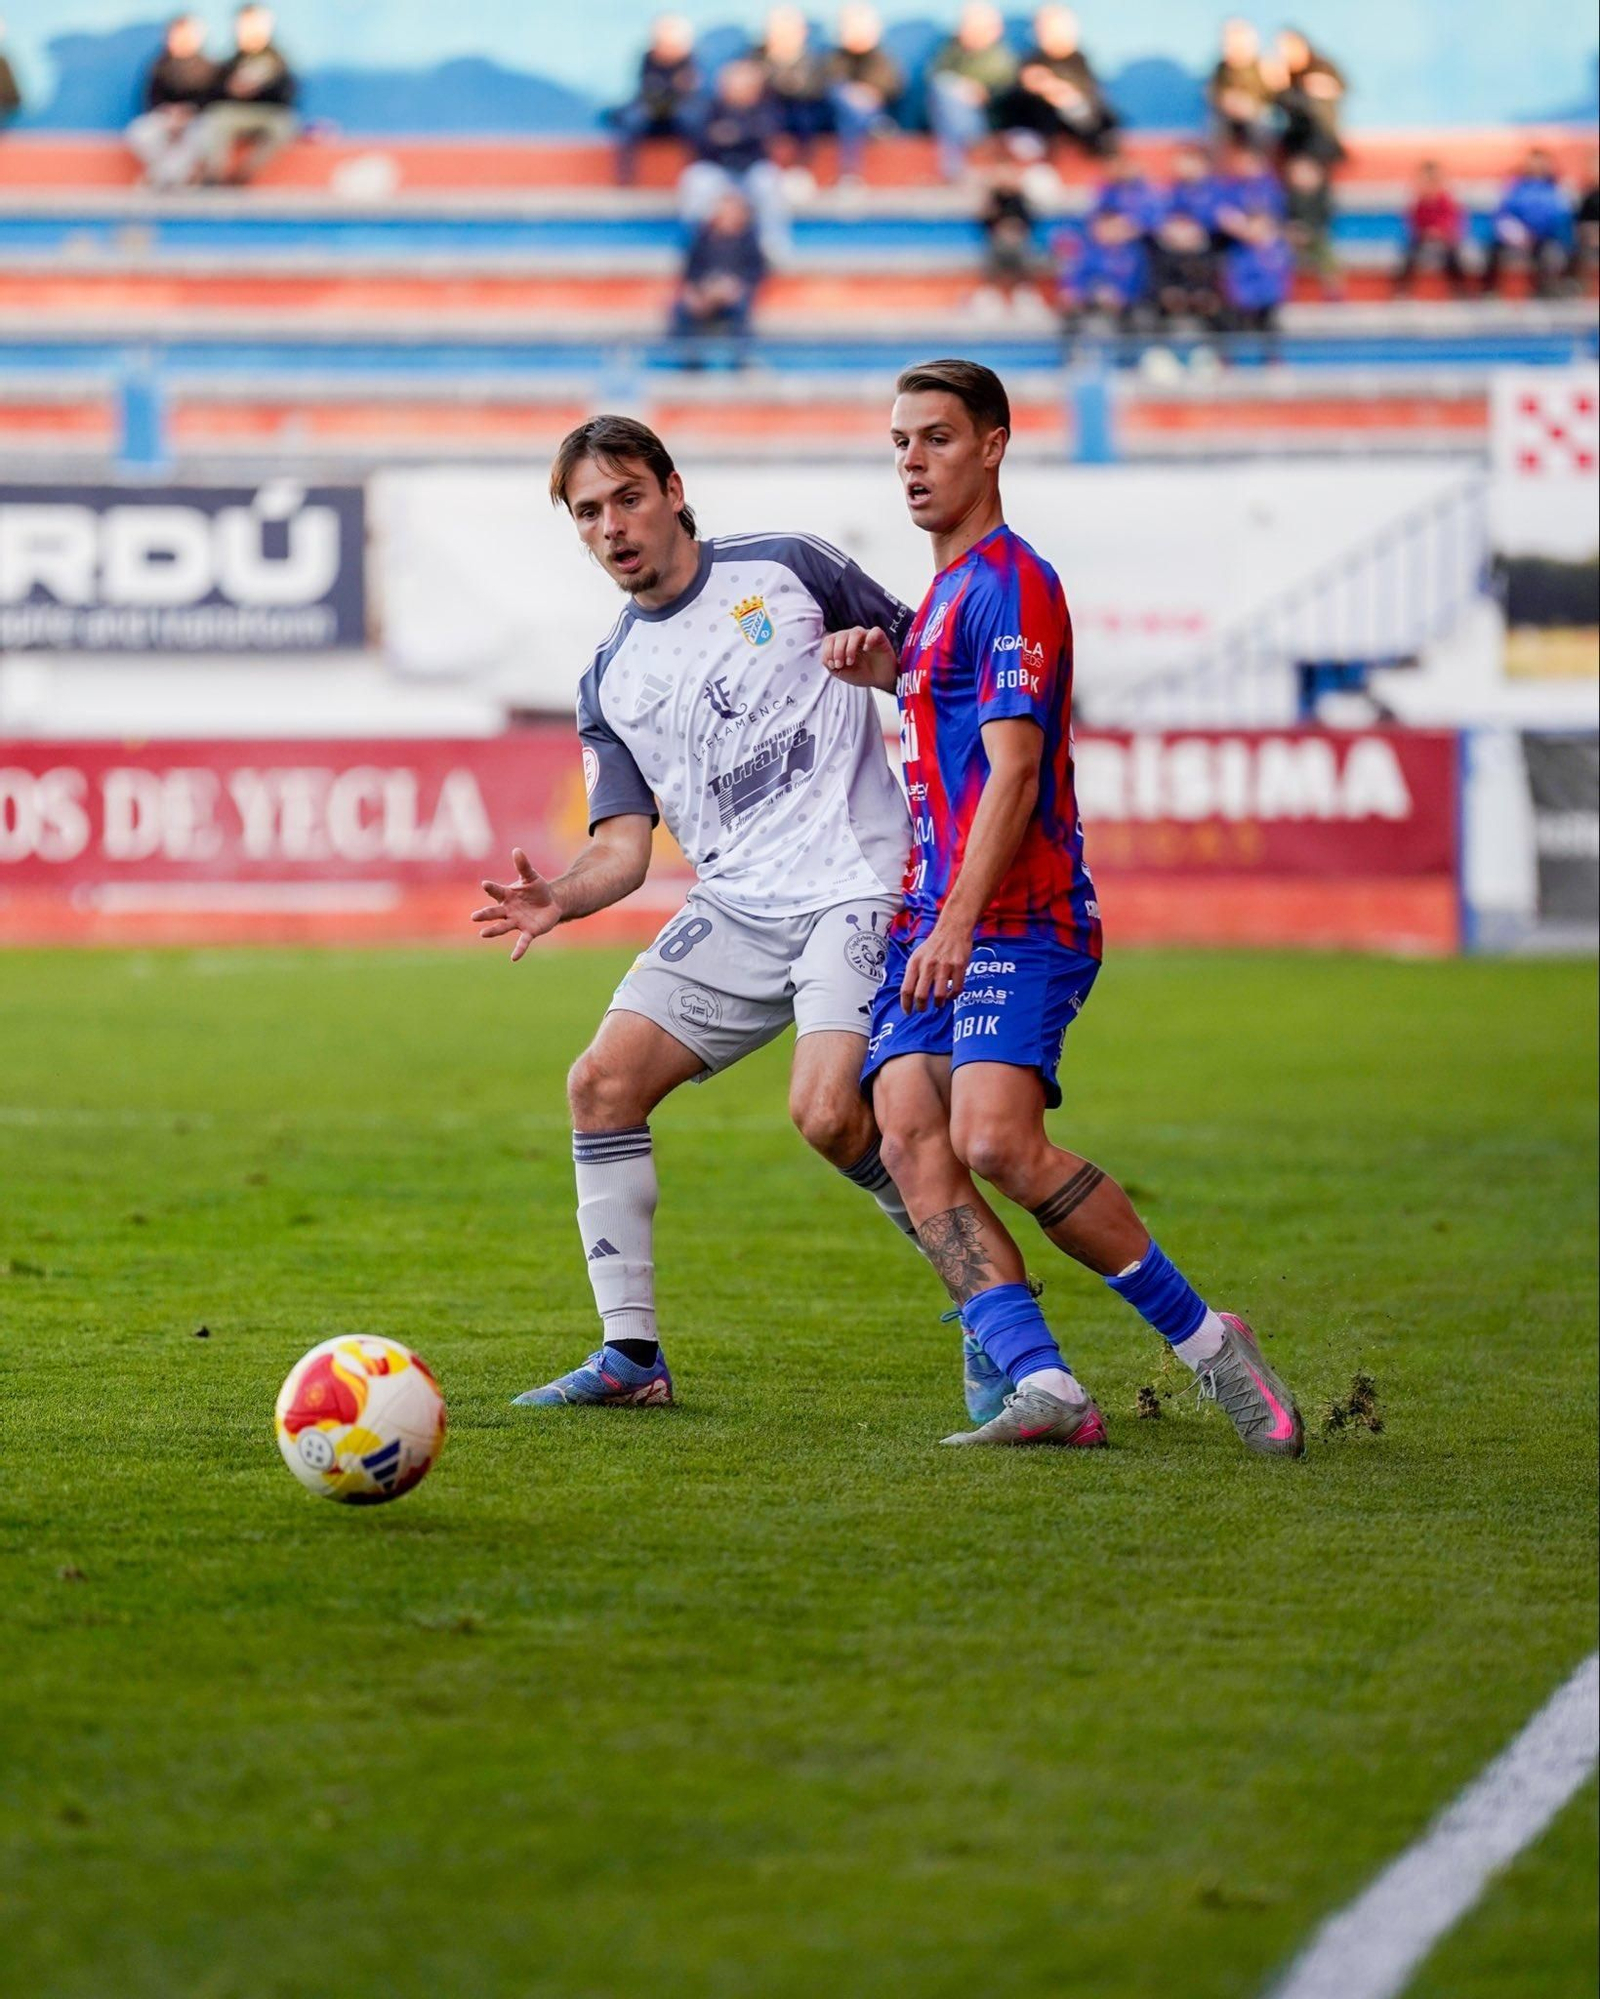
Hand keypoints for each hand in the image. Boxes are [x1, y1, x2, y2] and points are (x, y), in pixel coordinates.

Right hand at [472, 848, 560, 962]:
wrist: (550, 903)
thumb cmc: (536, 890)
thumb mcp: (531, 876)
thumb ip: (523, 865)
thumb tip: (517, 850)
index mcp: (507, 896)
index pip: (496, 891)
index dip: (491, 888)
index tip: (485, 884)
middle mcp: (508, 910)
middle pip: (494, 912)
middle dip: (485, 915)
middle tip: (474, 917)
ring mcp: (517, 922)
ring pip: (502, 927)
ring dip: (493, 931)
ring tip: (483, 934)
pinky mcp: (528, 931)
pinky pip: (522, 941)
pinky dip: (518, 950)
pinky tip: (514, 958)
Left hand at [821, 624, 896, 688]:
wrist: (879, 680)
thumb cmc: (861, 674)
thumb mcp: (842, 673)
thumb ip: (831, 665)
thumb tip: (826, 659)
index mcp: (842, 643)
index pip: (829, 639)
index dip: (828, 651)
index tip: (833, 665)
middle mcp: (853, 637)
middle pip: (840, 635)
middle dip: (837, 652)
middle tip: (841, 665)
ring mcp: (866, 636)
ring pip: (855, 632)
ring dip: (849, 648)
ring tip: (850, 662)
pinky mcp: (880, 638)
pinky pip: (875, 631)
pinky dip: (869, 639)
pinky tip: (866, 649)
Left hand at [900, 917, 972, 1011]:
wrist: (952, 929)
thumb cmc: (934, 946)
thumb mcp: (917, 956)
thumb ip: (913, 973)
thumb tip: (908, 996)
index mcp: (915, 963)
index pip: (906, 989)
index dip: (906, 1004)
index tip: (907, 1012)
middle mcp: (928, 965)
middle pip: (920, 995)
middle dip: (921, 1007)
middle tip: (923, 1009)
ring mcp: (944, 966)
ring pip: (939, 995)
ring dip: (938, 1004)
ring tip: (939, 1003)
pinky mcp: (959, 967)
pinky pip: (956, 989)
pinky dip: (953, 996)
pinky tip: (951, 995)